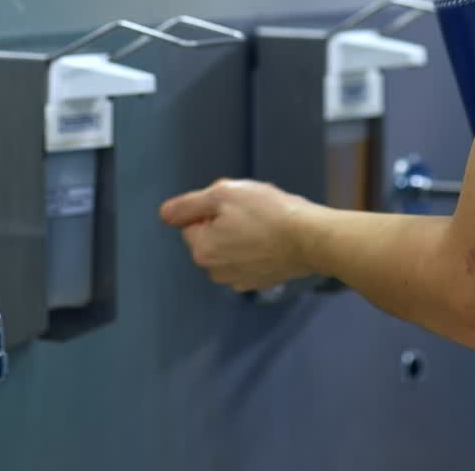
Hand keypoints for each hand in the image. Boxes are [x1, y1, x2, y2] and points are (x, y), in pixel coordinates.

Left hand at [159, 178, 315, 292]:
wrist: (310, 238)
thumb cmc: (268, 213)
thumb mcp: (223, 194)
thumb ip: (188, 204)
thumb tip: (165, 214)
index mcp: (203, 251)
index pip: (192, 221)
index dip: (213, 206)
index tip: (235, 203)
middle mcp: (216, 272)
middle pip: (211, 234)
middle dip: (227, 219)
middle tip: (252, 209)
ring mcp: (239, 280)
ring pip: (231, 245)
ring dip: (243, 232)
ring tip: (267, 221)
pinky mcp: (260, 281)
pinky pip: (250, 256)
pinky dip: (259, 245)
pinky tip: (274, 235)